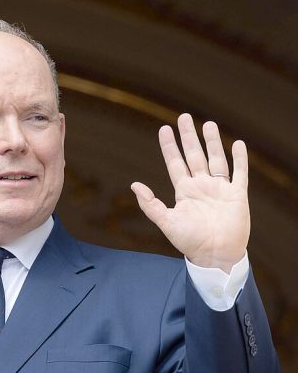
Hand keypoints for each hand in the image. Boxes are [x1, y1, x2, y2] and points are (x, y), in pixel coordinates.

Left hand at [131, 113, 248, 272]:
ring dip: (213, 142)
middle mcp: (201, 186)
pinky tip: (238, 144)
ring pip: (216, 159)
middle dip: (189, 137)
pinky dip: (239, 159)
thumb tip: (134, 185)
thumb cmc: (189, 242)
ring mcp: (219, 189)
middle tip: (184, 117)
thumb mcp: (166, 222)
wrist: (215, 255)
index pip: (175, 163)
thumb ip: (150, 204)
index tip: (164, 129)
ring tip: (208, 124)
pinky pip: (239, 173)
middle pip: (194, 155)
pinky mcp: (237, 195)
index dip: (170, 146)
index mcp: (184, 191)